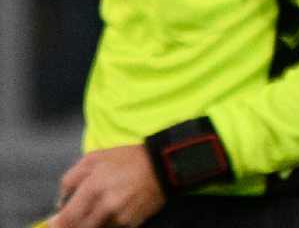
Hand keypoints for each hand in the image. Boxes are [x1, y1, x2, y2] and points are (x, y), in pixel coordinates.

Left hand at [49, 145, 164, 227]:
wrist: (163, 165)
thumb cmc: (127, 159)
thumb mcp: (95, 158)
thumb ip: (71, 178)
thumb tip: (60, 200)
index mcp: (94, 187)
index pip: (68, 218)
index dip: (57, 224)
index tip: (53, 223)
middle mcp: (106, 206)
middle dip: (75, 224)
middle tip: (76, 217)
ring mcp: (120, 217)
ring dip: (92, 224)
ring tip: (99, 210)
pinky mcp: (133, 223)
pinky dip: (108, 224)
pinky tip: (114, 211)